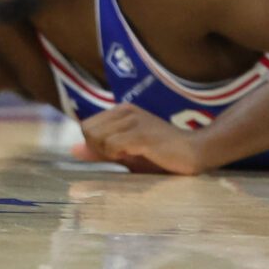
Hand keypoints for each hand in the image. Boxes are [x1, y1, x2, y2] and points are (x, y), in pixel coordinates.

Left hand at [72, 103, 212, 174]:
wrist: (196, 152)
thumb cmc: (162, 155)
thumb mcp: (127, 153)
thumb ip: (100, 150)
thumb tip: (72, 150)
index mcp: (121, 111)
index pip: (87, 125)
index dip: (93, 144)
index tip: (112, 154)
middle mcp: (126, 111)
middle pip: (88, 130)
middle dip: (97, 149)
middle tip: (120, 157)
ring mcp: (135, 121)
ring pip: (98, 138)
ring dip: (109, 153)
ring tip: (129, 157)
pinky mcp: (143, 135)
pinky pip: (113, 145)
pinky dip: (118, 155)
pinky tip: (134, 157)